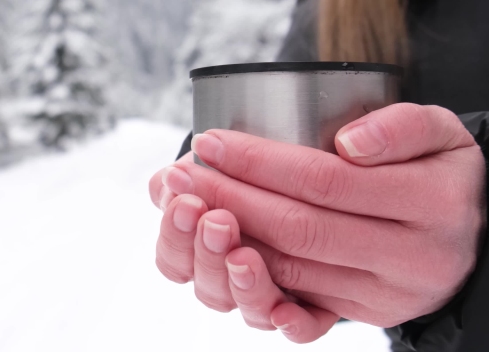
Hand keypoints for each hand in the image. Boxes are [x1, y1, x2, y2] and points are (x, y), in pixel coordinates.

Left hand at [151, 104, 485, 328]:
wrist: (477, 235)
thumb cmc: (443, 170)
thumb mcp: (442, 131)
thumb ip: (401, 125)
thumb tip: (348, 143)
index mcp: (430, 202)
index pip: (324, 181)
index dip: (260, 162)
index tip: (211, 140)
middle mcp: (410, 257)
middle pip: (297, 229)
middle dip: (228, 199)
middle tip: (182, 173)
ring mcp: (386, 294)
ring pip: (291, 271)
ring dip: (227, 240)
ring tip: (186, 204)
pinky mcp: (367, 314)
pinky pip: (301, 303)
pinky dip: (254, 279)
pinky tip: (219, 254)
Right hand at [151, 175, 339, 342]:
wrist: (317, 181)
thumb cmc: (253, 169)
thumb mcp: (215, 161)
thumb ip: (189, 172)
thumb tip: (171, 177)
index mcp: (199, 245)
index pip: (174, 257)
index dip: (175, 234)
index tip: (185, 201)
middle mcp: (229, 278)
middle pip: (208, 287)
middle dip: (208, 253)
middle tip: (216, 222)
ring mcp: (269, 294)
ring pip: (250, 310)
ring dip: (244, 286)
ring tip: (245, 258)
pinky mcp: (314, 305)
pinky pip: (304, 327)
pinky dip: (294, 325)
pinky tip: (287, 314)